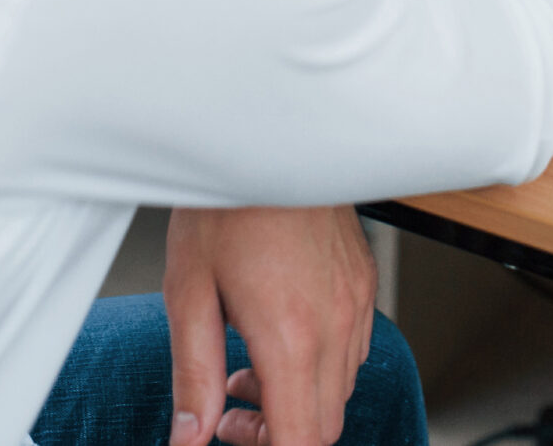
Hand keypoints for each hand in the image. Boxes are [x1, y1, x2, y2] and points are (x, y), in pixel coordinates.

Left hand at [164, 206, 375, 445]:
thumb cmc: (227, 202)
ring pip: (340, 389)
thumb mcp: (189, 293)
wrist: (268, 136)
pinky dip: (319, 363)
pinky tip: (281, 335)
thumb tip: (189, 438)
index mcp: (291, 336)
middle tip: (229, 406)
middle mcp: (335, 325)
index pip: (302, 440)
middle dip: (277, 431)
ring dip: (297, 397)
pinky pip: (354, 348)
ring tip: (248, 366)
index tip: (231, 433)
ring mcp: (356, 302)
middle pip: (325, 425)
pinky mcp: (362, 282)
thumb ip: (193, 376)